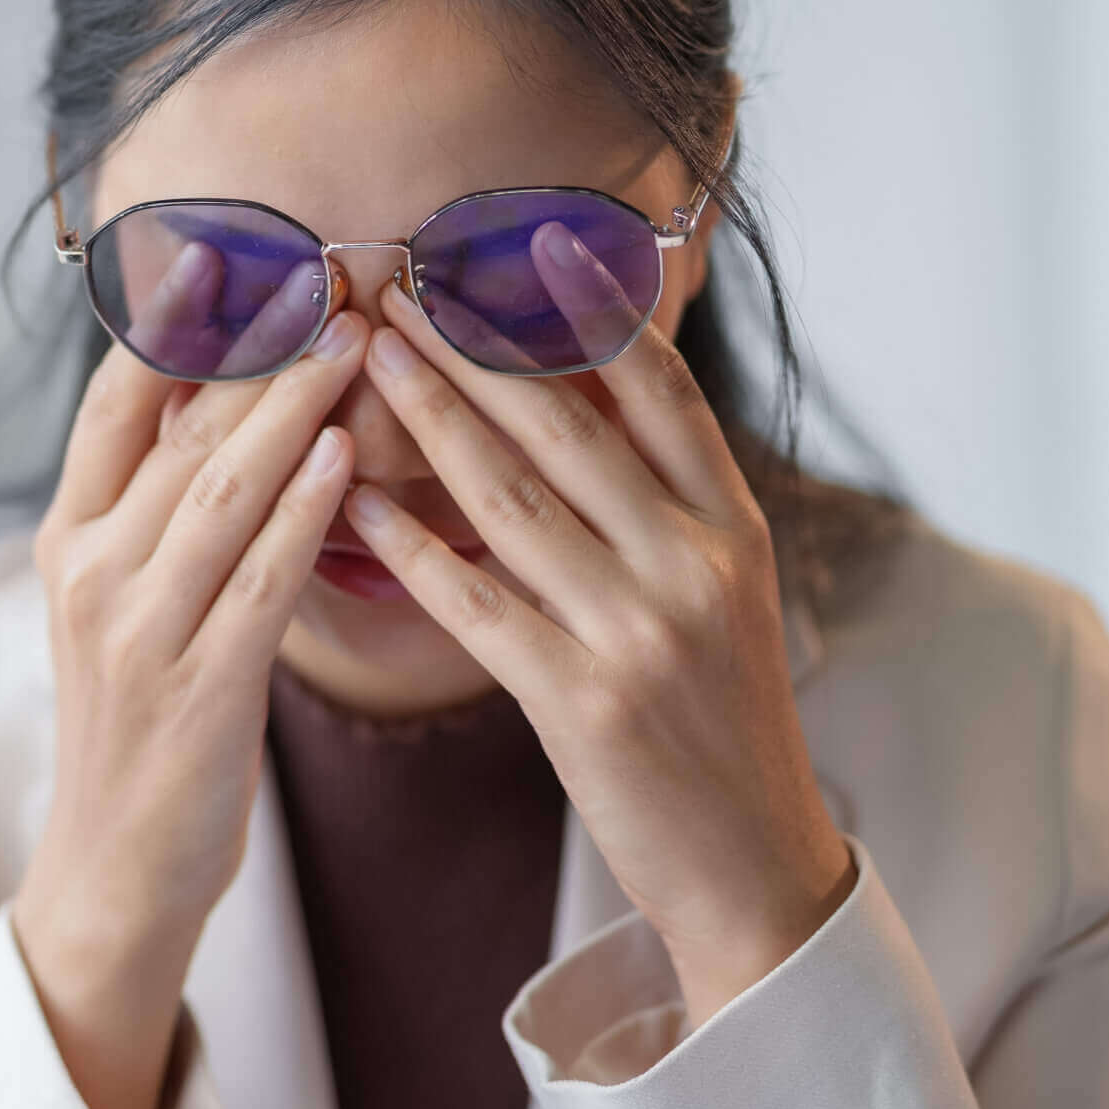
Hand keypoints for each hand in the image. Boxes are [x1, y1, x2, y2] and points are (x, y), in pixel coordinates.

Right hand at [14, 298, 368, 1108]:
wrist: (115, 868)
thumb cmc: (144, 721)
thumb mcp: (132, 599)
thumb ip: (171, 504)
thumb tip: (245, 396)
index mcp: (69, 536)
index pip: (114, 399)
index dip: (178, 317)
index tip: (246, 245)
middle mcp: (89, 569)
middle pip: (180, 429)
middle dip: (259, 344)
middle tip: (330, 265)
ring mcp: (136, 629)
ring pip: (219, 491)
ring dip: (289, 406)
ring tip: (353, 334)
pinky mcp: (194, 691)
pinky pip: (257, 581)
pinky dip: (302, 513)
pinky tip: (346, 456)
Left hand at [343, 237, 855, 1034]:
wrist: (754, 867)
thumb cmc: (718, 719)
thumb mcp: (722, 595)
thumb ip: (660, 503)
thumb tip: (569, 398)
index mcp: (735, 528)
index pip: (660, 391)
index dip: (589, 310)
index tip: (522, 241)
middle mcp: (697, 565)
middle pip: (569, 426)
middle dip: (473, 345)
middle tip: (397, 281)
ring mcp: (640, 633)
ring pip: (512, 500)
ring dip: (428, 417)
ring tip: (364, 353)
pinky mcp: (581, 702)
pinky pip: (475, 603)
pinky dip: (409, 545)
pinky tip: (353, 497)